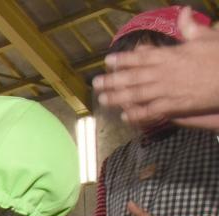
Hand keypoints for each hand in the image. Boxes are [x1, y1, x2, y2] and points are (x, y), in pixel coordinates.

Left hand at [94, 8, 218, 131]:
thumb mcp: (207, 37)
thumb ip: (191, 27)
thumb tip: (184, 11)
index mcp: (171, 55)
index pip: (142, 57)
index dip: (123, 59)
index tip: (108, 61)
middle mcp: (164, 73)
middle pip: (133, 77)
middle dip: (113, 80)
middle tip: (95, 83)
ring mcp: (168, 90)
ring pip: (137, 94)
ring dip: (118, 97)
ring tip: (102, 99)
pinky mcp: (175, 105)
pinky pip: (152, 111)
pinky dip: (138, 114)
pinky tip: (125, 117)